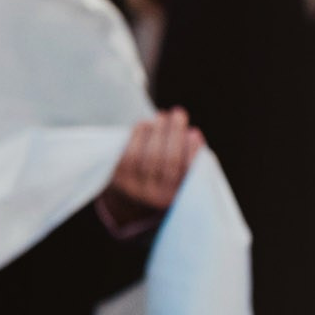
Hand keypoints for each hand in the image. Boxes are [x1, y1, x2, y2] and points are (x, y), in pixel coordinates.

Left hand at [103, 108, 202, 229]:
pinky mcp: (118, 179)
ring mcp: (136, 189)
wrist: (128, 201)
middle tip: (179, 113)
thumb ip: (189, 158)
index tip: (195, 131)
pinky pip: (129, 155)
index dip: (192, 152)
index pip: (187, 173)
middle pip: (167, 162)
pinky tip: (144, 123)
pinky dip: (137, 136)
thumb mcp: (179, 177)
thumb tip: (193, 134)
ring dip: (156, 132)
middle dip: (174, 134)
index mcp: (177, 197)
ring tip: (162, 116)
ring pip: (148, 157)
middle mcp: (157, 197)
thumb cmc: (162, 181)